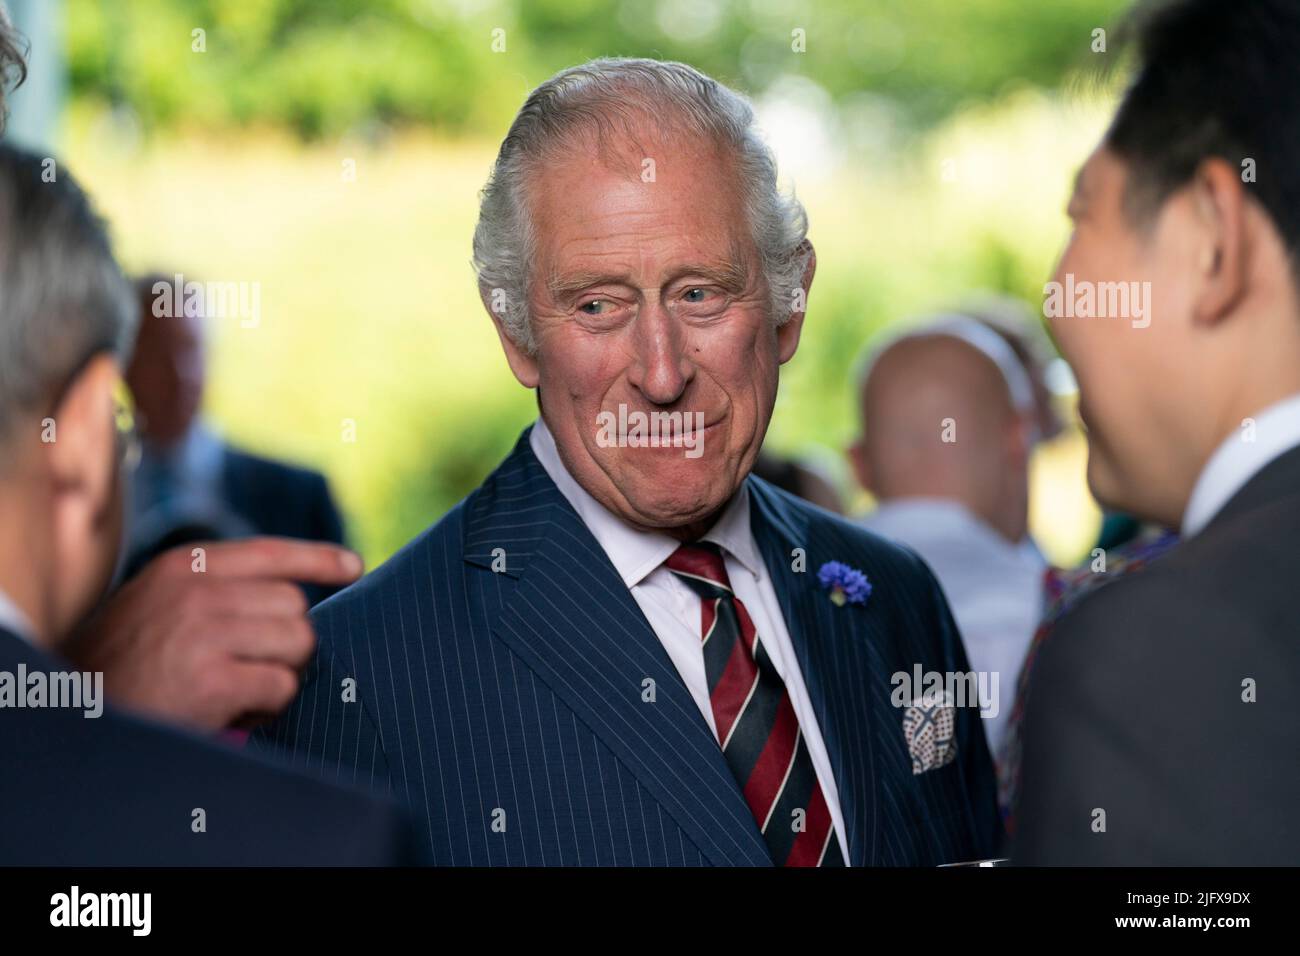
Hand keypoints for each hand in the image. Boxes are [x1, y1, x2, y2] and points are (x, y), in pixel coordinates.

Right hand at [62, 537, 363, 731]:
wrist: (76, 715)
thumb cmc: (123, 664)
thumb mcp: (157, 603)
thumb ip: (215, 590)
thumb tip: (295, 598)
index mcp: (185, 568)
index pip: (271, 552)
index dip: (318, 559)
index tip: (354, 566)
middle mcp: (197, 592)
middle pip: (295, 607)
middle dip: (288, 641)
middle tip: (250, 667)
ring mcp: (205, 634)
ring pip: (298, 644)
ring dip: (281, 674)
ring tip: (238, 688)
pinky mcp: (213, 681)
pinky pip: (282, 686)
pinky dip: (268, 707)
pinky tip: (232, 711)